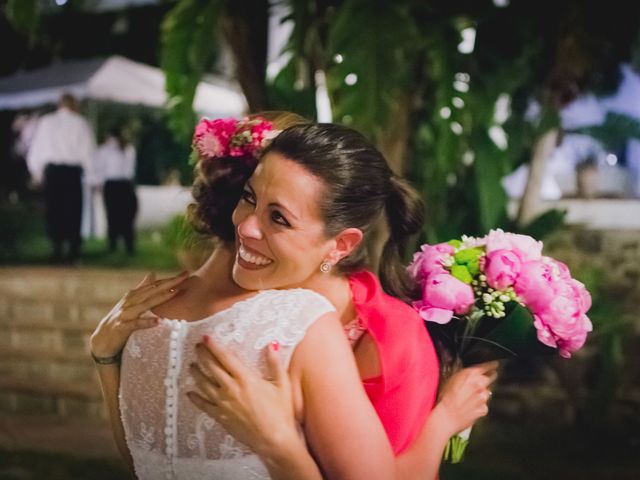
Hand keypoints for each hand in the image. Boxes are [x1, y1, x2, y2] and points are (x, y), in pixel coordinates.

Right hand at [90, 271, 187, 358]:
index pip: (155, 285)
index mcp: (134, 296)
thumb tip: (152, 273)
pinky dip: (146, 322)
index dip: (170, 279)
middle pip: (152, 290)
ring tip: (174, 293)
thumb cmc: (120, 321)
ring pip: (145, 304)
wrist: (101, 341)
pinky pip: (135, 325)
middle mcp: (130, 302)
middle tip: (185, 276)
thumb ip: (142, 289)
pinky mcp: (121, 328)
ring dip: (159, 298)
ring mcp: (125, 314)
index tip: (186, 273)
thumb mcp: (132, 303)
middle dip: (169, 283)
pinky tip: (158, 322)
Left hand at [188, 337, 301, 457]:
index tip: (206, 338)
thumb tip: (272, 345)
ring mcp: (224, 403)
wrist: (274, 440)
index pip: (225, 358)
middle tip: (197, 347)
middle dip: (202, 355)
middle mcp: (231, 389)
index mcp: (245, 379)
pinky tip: (189, 393)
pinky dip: (195, 398)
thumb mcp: (282, 384)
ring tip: (191, 366)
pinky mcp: (221, 417)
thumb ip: (275, 363)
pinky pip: (203, 406)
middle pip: (211, 368)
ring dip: (196, 373)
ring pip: (204, 384)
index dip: (214, 347)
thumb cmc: (280, 413)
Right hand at [436, 361, 498, 435]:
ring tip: (471, 397)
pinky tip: (471, 406)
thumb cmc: (445, 398)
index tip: (495, 364)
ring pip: (488, 391)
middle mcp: (480, 385)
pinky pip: (485, 404)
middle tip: (482, 381)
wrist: (446, 417)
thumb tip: (470, 372)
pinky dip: (480, 404)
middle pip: (491, 378)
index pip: (487, 366)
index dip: (492, 365)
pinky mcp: (484, 408)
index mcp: (471, 375)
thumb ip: (463, 374)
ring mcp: (483, 397)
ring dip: (482, 392)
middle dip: (488, 378)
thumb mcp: (450, 380)